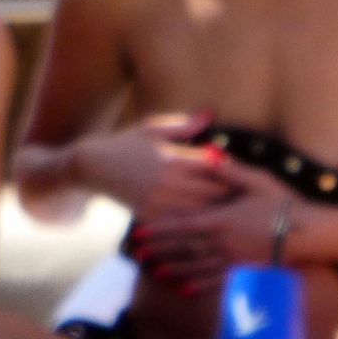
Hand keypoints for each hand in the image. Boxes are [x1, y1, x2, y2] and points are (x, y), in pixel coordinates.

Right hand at [15, 110, 233, 219]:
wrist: (92, 167)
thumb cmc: (126, 143)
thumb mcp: (152, 128)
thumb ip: (183, 125)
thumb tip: (210, 115)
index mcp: (173, 158)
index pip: (214, 165)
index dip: (231, 168)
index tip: (242, 171)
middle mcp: (168, 182)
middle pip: (212, 191)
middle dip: (229, 192)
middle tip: (245, 195)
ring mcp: (158, 202)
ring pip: (199, 211)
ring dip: (215, 210)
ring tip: (232, 210)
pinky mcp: (149, 216)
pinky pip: (179, 223)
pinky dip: (194, 222)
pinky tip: (205, 222)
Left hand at [131, 157, 297, 293]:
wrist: (308, 233)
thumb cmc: (284, 202)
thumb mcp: (257, 180)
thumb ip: (229, 169)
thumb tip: (208, 151)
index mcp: (221, 220)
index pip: (181, 226)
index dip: (159, 230)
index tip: (140, 232)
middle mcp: (221, 244)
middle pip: (182, 249)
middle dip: (159, 250)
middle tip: (137, 253)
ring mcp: (231, 262)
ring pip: (195, 267)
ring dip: (173, 269)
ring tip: (154, 271)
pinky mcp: (244, 273)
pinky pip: (215, 282)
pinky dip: (197, 286)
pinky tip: (185, 290)